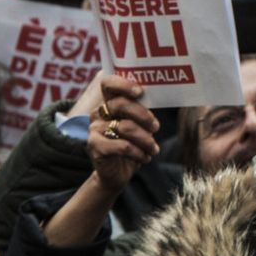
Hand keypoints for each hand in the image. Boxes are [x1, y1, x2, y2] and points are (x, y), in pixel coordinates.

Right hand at [86, 76, 159, 192]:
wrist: (116, 172)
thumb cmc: (132, 143)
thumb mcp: (139, 124)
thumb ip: (142, 108)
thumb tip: (160, 92)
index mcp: (108, 102)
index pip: (107, 83)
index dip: (123, 84)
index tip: (140, 92)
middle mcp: (98, 113)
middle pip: (120, 104)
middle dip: (144, 116)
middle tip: (156, 128)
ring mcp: (94, 130)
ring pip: (125, 127)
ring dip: (145, 139)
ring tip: (154, 149)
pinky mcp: (94, 147)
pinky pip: (122, 146)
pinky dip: (138, 152)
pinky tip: (145, 157)